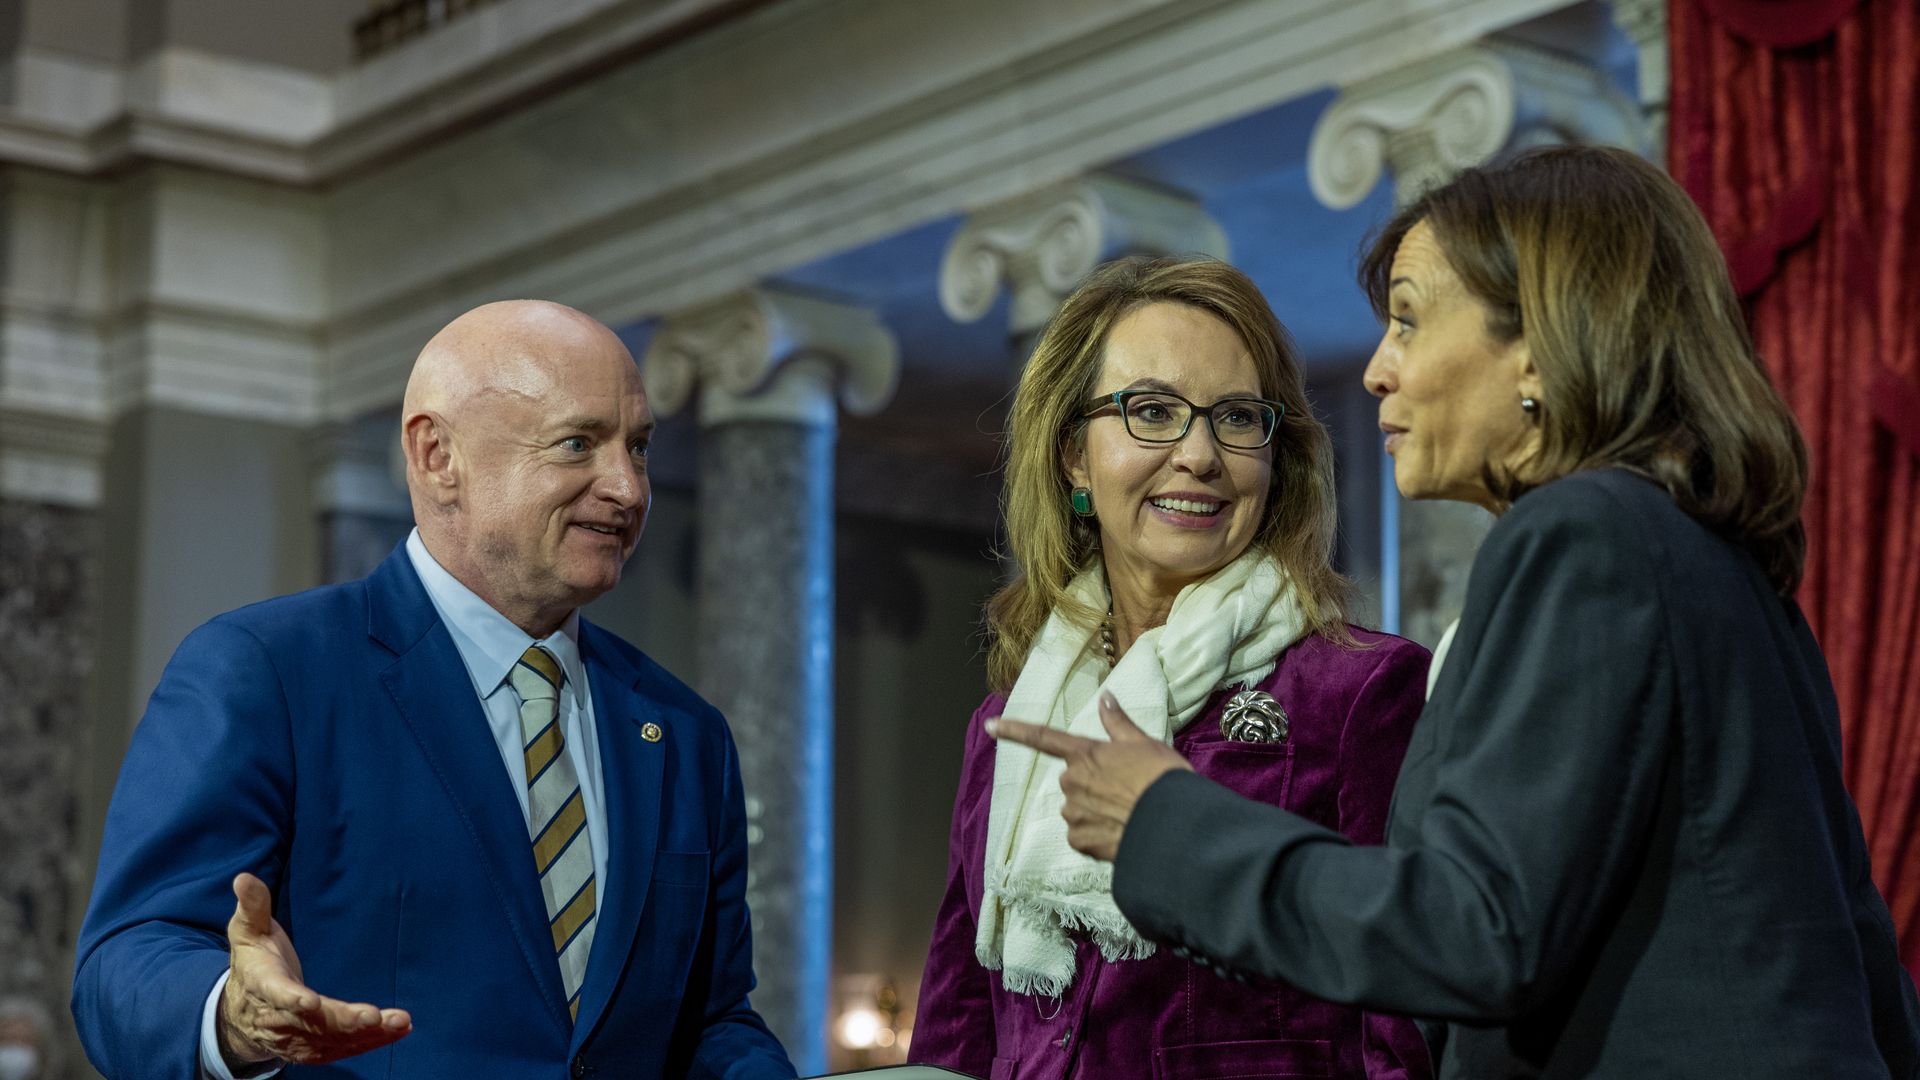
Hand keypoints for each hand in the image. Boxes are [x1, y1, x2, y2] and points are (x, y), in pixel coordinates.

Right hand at [219, 873, 412, 1067]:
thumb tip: (243, 878)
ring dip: (365, 1035)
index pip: (276, 993)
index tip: (310, 1001)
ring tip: (399, 1023)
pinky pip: (340, 1050)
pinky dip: (368, 1044)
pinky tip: (397, 1032)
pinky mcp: (311, 1048)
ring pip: (330, 1040)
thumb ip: (252, 906)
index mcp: (263, 984)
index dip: (292, 999)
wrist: (240, 1012)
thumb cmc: (253, 961)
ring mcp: (295, 1037)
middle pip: (312, 1023)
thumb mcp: (248, 931)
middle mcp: (278, 1017)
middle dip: (343, 1021)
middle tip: (375, 1016)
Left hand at [988, 691, 1193, 861]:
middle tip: (1126, 790)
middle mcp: (1071, 781)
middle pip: (1073, 780)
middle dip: (1092, 784)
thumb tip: (1105, 696)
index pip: (1043, 737)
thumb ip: (1117, 722)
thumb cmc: (1161, 779)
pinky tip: (1121, 832)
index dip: (1014, 730)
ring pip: (1077, 808)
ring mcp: (1072, 812)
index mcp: (1085, 754)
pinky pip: (1082, 835)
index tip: (990, 726)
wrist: (1173, 826)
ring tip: (1128, 813)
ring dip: (1096, 811)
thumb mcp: (1143, 743)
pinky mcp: (1078, 840)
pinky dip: (1097, 835)